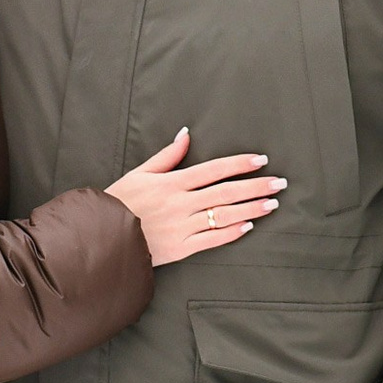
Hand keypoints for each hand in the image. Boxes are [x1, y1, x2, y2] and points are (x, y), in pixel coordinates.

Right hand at [106, 127, 284, 266]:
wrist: (102, 236)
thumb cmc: (119, 201)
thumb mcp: (140, 172)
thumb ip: (168, 155)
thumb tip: (187, 134)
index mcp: (172, 183)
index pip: (213, 170)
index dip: (239, 164)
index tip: (260, 160)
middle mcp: (180, 204)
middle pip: (226, 193)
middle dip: (255, 187)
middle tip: (280, 183)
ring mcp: (182, 227)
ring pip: (223, 216)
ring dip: (251, 209)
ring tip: (272, 204)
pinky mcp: (180, 248)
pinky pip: (212, 240)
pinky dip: (230, 233)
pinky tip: (248, 226)